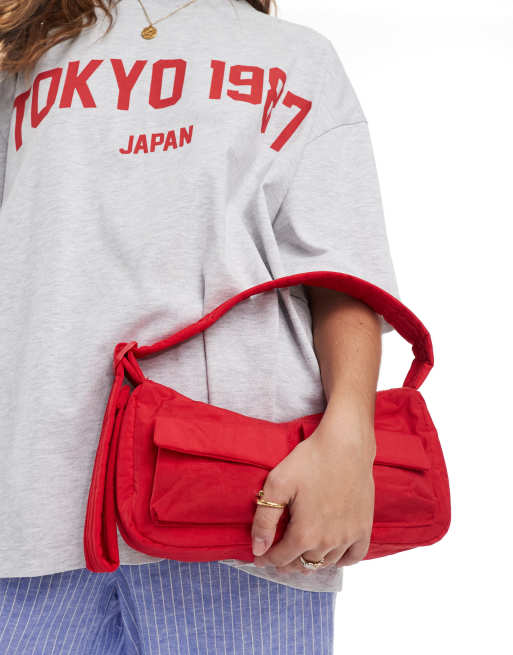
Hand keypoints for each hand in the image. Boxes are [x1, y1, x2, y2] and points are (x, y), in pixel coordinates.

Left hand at [251, 408, 375, 574]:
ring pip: (326, 562)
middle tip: (278, 553)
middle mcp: (328, 542)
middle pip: (303, 564)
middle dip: (287, 561)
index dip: (267, 558)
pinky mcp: (364, 527)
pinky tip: (332, 553)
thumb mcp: (277, 484)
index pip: (281, 558)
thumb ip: (264, 520)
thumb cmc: (310, 460)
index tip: (260, 556)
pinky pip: (353, 557)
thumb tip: (258, 549)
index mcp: (304, 534)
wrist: (346, 445)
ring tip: (301, 552)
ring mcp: (348, 537)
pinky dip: (341, 560)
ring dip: (311, 561)